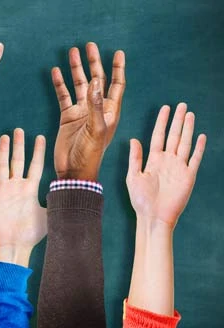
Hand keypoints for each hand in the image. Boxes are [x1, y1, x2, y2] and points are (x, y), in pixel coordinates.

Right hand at [0, 129, 46, 265]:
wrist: (14, 246)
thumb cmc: (32, 234)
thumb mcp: (49, 215)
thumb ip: (55, 200)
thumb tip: (70, 190)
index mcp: (30, 189)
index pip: (35, 165)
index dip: (38, 151)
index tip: (41, 137)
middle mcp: (16, 187)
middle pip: (18, 161)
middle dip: (19, 145)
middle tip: (19, 130)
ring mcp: (3, 191)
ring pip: (2, 166)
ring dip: (3, 152)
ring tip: (5, 137)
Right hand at [51, 43, 125, 179]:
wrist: (74, 171)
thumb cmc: (91, 154)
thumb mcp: (96, 129)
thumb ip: (95, 105)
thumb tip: (95, 81)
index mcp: (110, 111)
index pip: (116, 84)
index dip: (117, 68)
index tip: (117, 53)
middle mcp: (97, 108)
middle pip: (97, 80)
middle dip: (93, 63)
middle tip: (89, 46)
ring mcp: (81, 112)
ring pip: (79, 85)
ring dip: (76, 69)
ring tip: (71, 52)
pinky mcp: (67, 117)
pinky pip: (63, 96)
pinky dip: (60, 84)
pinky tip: (56, 72)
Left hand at [126, 104, 206, 227]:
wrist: (153, 217)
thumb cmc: (140, 200)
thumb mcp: (133, 177)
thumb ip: (134, 158)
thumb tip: (133, 139)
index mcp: (153, 160)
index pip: (158, 136)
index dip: (162, 122)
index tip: (165, 108)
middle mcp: (167, 161)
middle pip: (174, 136)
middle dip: (177, 120)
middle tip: (182, 105)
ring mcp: (179, 167)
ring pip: (185, 143)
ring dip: (188, 129)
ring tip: (190, 114)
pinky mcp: (188, 176)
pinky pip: (194, 159)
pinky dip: (198, 147)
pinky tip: (200, 135)